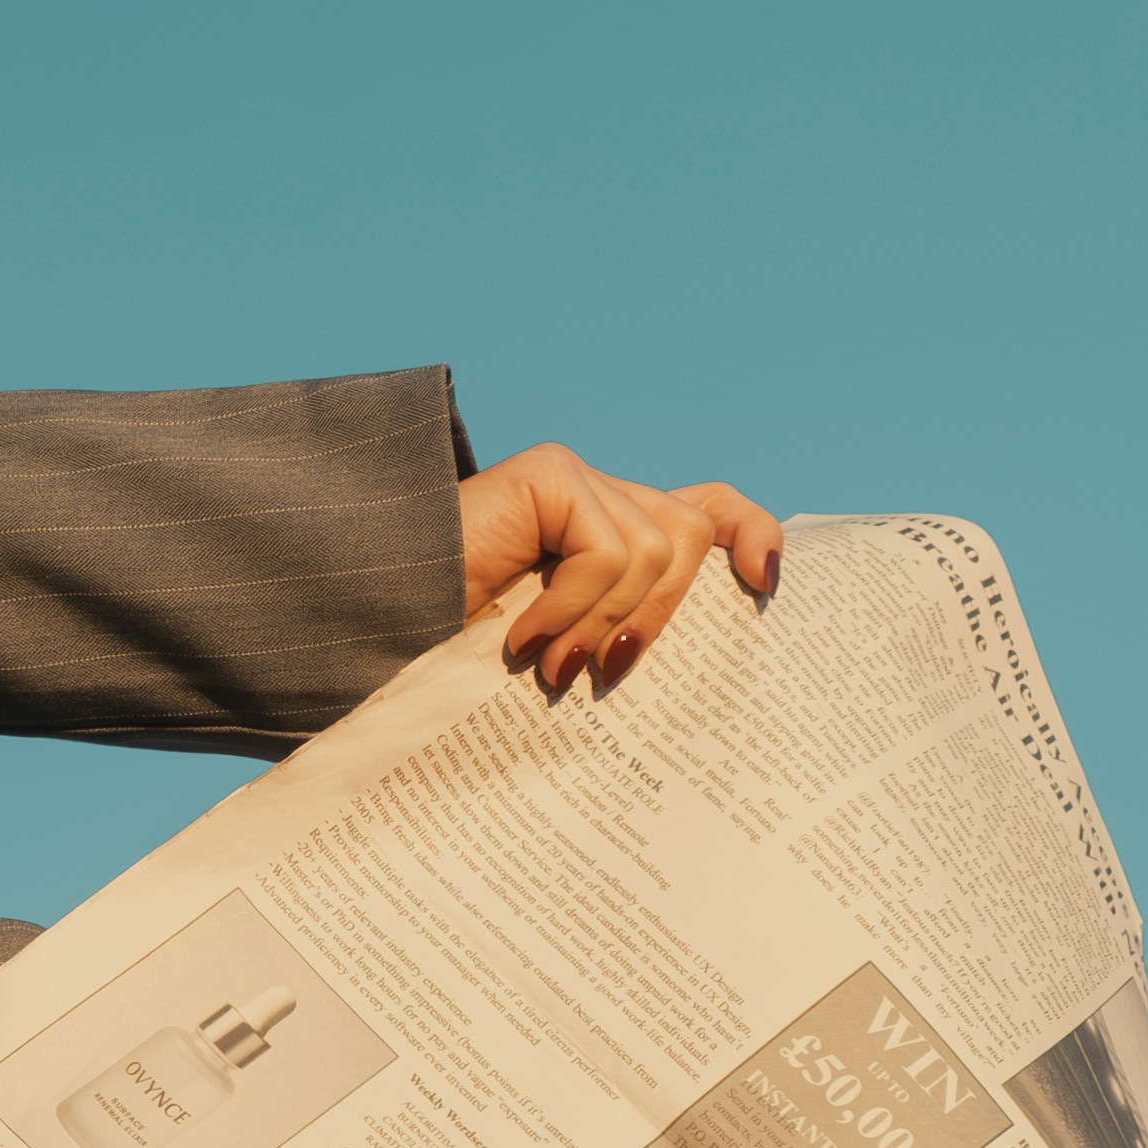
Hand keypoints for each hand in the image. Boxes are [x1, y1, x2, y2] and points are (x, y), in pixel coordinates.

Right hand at [455, 443, 786, 698]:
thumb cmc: (466, 654)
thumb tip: (711, 658)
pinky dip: (571, 607)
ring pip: (654, 549)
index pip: (710, 507)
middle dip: (662, 614)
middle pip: (691, 533)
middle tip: (606, 672)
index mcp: (617, 534)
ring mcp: (574, 478)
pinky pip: (604, 550)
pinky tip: (523, 640)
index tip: (766, 589)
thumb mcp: (574, 651)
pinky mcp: (548, 474)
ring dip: (604, 622)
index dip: (752, 534)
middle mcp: (603, 497)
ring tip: (552, 667)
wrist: (380, 631)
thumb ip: (628, 631)